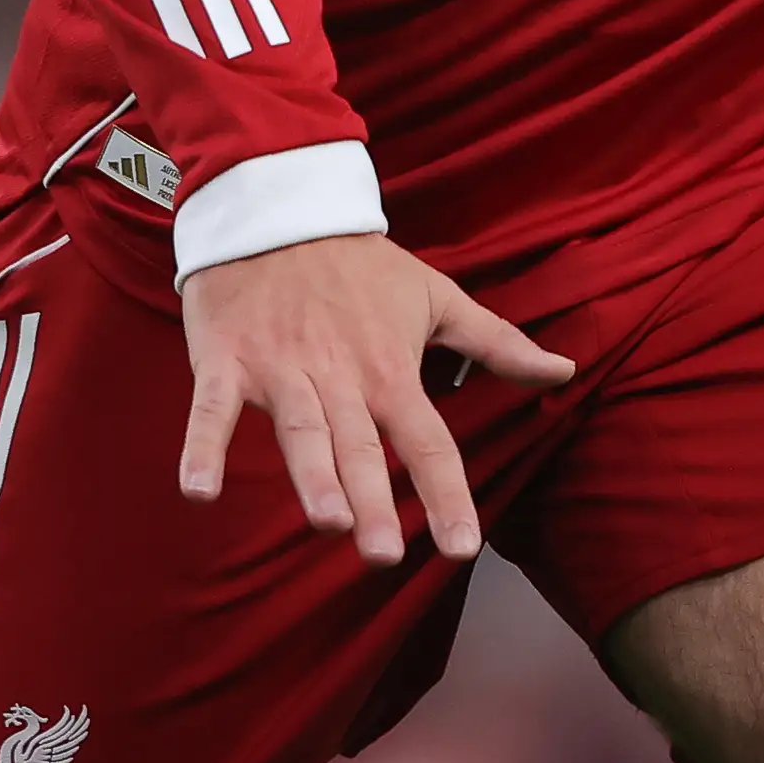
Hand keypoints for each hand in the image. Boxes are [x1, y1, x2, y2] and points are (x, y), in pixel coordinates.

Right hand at [177, 231, 573, 562]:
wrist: (278, 206)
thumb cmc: (361, 264)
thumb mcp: (437, 295)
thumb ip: (498, 342)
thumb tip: (566, 371)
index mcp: (391, 368)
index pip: (428, 440)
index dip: (445, 494)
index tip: (463, 547)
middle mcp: (340, 375)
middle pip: (361, 445)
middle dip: (374, 500)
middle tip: (385, 556)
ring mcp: (280, 368)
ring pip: (300, 429)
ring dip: (311, 475)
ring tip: (326, 523)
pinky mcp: (226, 359)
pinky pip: (212, 409)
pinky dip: (201, 447)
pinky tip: (197, 491)